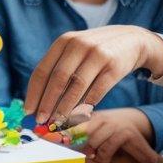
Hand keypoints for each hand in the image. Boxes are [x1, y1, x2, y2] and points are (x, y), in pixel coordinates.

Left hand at [24, 25, 162, 123]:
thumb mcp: (76, 49)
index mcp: (64, 41)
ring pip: (76, 86)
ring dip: (65, 108)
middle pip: (57, 79)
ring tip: (59, 122)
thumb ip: (60, 68)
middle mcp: (79, 44)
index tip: (29, 111)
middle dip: (47, 103)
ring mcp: (97, 54)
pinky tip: (80, 115)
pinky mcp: (114, 66)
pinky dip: (87, 105)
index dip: (34, 93)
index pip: (42, 70)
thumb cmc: (97, 50)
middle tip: (41, 120)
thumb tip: (40, 101)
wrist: (133, 40)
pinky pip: (97, 90)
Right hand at [79, 108, 159, 162]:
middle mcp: (110, 123)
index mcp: (123, 131)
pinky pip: (77, 122)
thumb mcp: (140, 145)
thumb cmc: (131, 136)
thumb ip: (145, 154)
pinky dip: (73, 130)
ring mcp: (99, 117)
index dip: (102, 158)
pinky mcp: (91, 114)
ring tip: (82, 149)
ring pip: (83, 132)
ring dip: (81, 142)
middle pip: (93, 142)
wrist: (128, 117)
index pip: (107, 149)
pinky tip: (71, 138)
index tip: (100, 161)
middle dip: (91, 152)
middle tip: (91, 156)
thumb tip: (154, 161)